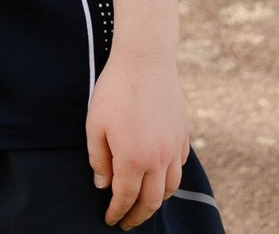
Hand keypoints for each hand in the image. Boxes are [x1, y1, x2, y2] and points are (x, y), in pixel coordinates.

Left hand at [87, 50, 188, 228]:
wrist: (146, 60)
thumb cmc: (115, 90)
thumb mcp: (95, 125)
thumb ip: (98, 159)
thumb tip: (103, 185)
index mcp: (133, 160)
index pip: (126, 198)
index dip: (117, 212)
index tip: (110, 220)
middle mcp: (158, 159)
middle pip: (152, 200)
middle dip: (139, 215)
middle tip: (128, 222)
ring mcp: (174, 147)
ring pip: (171, 187)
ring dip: (157, 201)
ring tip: (145, 204)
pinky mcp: (183, 134)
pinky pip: (180, 165)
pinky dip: (171, 178)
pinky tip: (162, 176)